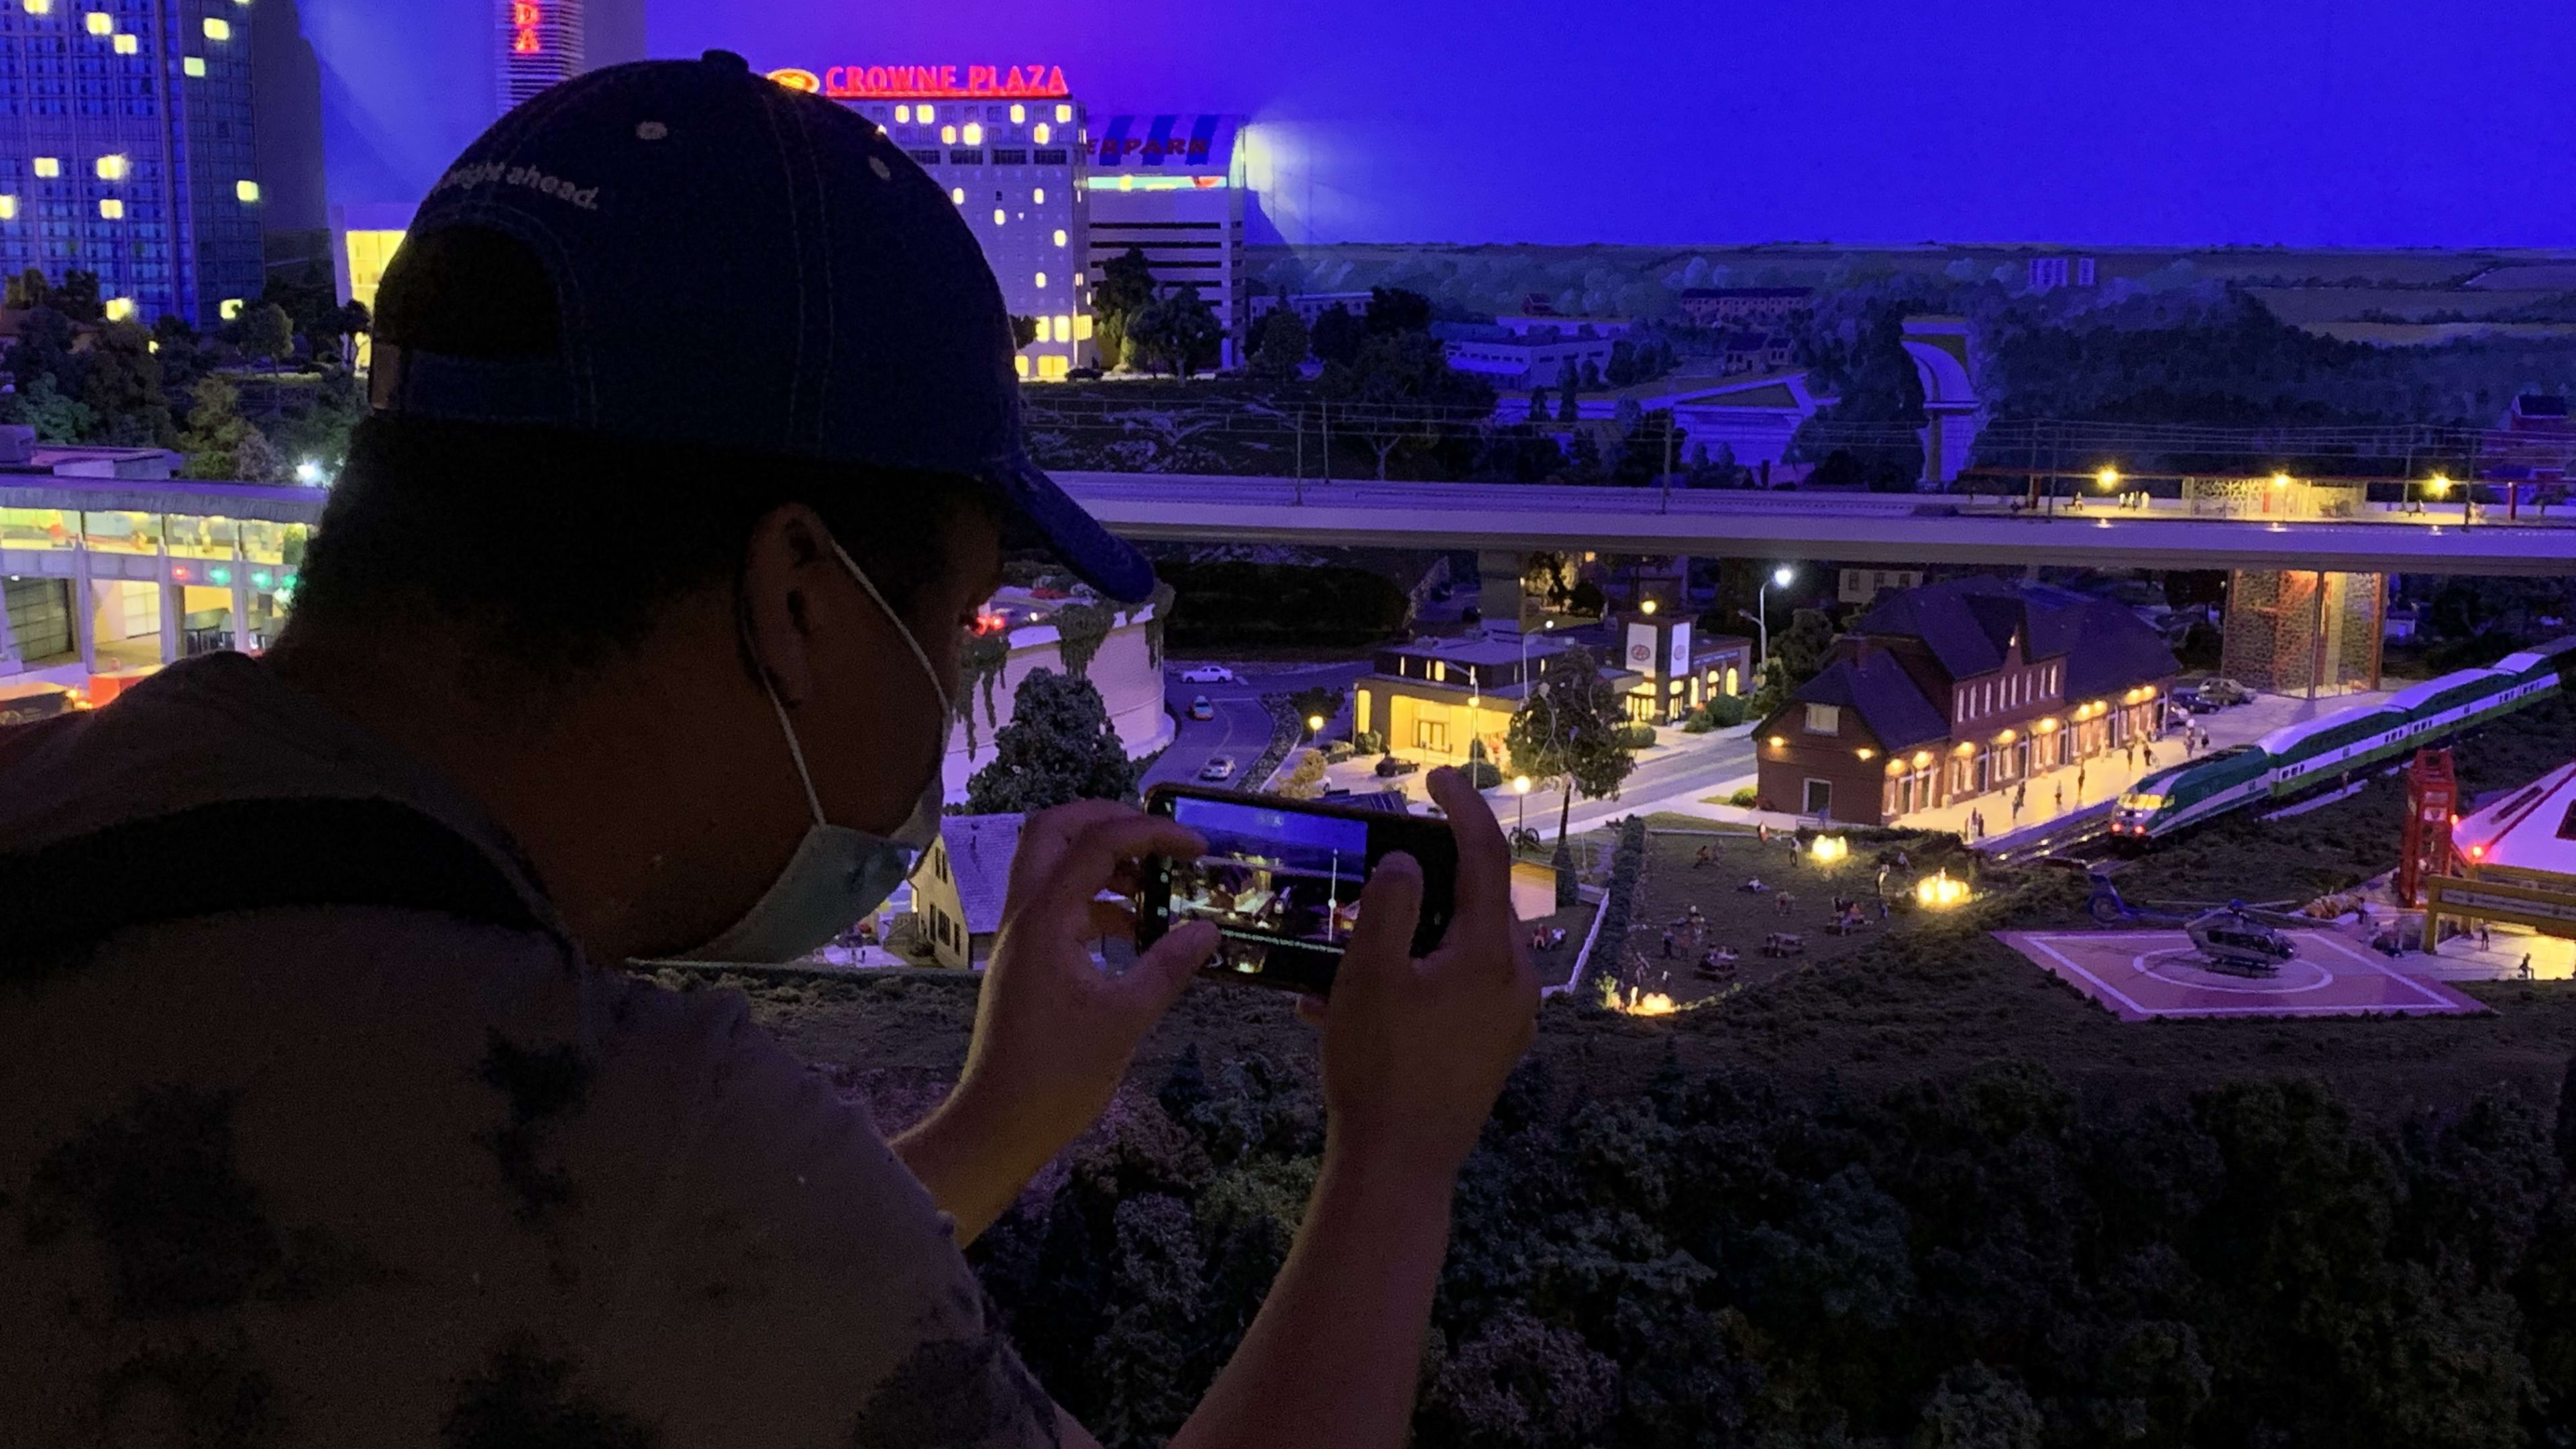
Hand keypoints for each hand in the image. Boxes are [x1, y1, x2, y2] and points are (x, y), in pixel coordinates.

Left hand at [896, 801, 1216, 1238]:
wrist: (999, 1123)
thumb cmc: (1058, 1076)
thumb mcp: (1125, 1019)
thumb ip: (1168, 966)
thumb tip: (1209, 929)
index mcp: (1045, 920)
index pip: (1096, 844)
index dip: (1150, 833)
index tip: (1196, 847)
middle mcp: (1025, 915)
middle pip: (1054, 830)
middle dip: (1108, 819)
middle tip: (1160, 835)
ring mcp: (1022, 936)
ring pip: (1054, 865)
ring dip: (1103, 860)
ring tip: (1156, 883)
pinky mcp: (1027, 959)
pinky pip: (1061, 905)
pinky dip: (1098, 900)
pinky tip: (1137, 930)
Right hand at [1313, 767, 1538, 1176]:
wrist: (1399, 1168)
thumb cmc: (1380, 1069)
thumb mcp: (1370, 975)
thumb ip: (1391, 905)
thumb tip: (1408, 864)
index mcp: (1493, 953)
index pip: (1487, 855)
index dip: (1463, 806)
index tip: (1436, 776)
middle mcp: (1514, 981)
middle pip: (1474, 904)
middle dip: (1423, 883)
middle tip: (1373, 873)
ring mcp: (1506, 1020)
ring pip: (1457, 951)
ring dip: (1406, 940)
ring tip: (1343, 954)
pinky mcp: (1490, 1050)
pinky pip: (1452, 993)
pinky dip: (1409, 982)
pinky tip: (1345, 1003)